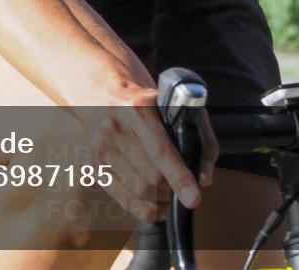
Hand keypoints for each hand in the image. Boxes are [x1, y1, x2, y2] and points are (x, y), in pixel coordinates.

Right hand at [72, 73, 218, 222]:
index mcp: (138, 108)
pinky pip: (120, 196)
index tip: (193, 198)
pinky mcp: (94, 162)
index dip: (179, 178)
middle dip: (171, 190)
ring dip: (160, 201)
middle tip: (184, 192)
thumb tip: (204, 178)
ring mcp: (101, 146)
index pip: (160, 151)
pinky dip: (142, 209)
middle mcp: (116, 126)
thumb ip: (199, 135)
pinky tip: (156, 208)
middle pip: (150, 176)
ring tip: (171, 198)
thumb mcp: (174, 104)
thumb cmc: (144, 100)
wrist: (98, 89)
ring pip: (136, 189)